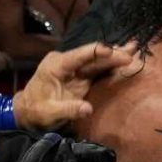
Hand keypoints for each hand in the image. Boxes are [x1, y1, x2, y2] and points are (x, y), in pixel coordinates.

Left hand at [13, 41, 143, 131]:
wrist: (27, 112)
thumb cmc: (35, 111)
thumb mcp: (49, 113)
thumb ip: (68, 109)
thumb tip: (88, 109)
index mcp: (56, 65)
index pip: (79, 55)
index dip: (97, 52)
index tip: (112, 51)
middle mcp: (66, 62)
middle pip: (93, 56)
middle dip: (113, 54)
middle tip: (132, 52)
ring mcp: (74, 68)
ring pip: (97, 60)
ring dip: (115, 56)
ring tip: (134, 48)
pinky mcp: (80, 76)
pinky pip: (98, 69)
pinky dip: (111, 65)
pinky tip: (125, 59)